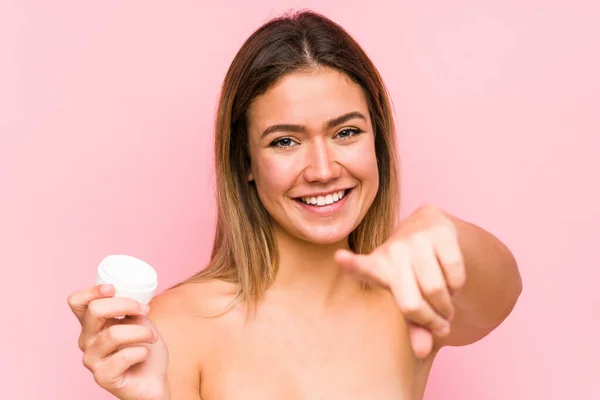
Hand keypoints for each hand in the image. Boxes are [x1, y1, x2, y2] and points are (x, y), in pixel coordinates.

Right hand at [68, 284, 168, 399]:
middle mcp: (87, 340)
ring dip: (141, 331)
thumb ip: (131, 308)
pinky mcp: (102, 377)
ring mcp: (92, 360)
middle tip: (145, 310)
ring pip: (113, 334)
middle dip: (125, 304)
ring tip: (152, 336)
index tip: (112, 288)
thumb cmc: (145, 348)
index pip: (77, 302)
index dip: (91, 291)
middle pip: (94, 311)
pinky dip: (141, 351)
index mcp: (93, 324)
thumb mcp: (141, 321)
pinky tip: (144, 354)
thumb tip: (131, 294)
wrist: (155, 379)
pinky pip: (122, 357)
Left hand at [335, 204, 465, 357]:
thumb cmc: (411, 271)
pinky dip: (457, 287)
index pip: (361, 267)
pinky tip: (451, 281)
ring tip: (444, 303)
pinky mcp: (440, 232)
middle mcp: (392, 251)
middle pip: (412, 304)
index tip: (340, 257)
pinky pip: (455, 275)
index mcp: (376, 267)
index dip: (351, 263)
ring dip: (447, 306)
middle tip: (439, 323)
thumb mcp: (408, 297)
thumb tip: (422, 351)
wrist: (429, 228)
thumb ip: (415, 325)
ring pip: (437, 290)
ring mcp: (415, 239)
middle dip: (431, 320)